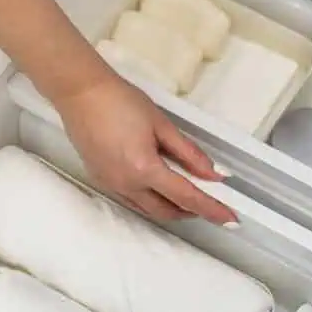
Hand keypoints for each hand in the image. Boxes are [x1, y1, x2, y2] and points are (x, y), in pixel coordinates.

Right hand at [54, 71, 236, 225]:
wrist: (81, 93)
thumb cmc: (122, 102)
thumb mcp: (162, 124)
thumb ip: (189, 153)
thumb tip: (212, 174)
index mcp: (144, 169)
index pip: (185, 197)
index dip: (210, 209)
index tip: (230, 219)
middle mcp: (126, 185)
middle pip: (166, 211)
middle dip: (190, 211)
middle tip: (209, 202)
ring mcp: (111, 185)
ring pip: (147, 209)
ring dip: (170, 207)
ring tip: (187, 194)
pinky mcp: (100, 180)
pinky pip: (131, 200)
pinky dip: (150, 199)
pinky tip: (158, 185)